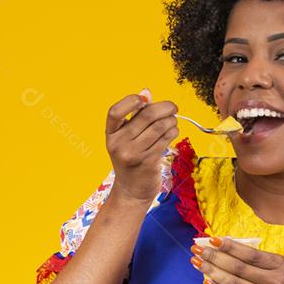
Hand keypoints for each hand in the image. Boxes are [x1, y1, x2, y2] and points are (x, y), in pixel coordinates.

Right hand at [105, 89, 177, 203]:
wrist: (131, 191)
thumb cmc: (131, 159)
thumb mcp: (126, 138)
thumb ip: (136, 116)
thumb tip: (146, 92)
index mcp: (110, 134)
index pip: (115, 112)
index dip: (130, 101)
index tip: (143, 99)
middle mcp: (118, 144)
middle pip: (146, 115)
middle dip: (165, 107)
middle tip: (173, 107)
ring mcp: (132, 154)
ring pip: (160, 127)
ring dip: (171, 121)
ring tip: (173, 122)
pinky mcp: (147, 162)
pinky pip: (165, 140)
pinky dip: (173, 132)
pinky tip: (173, 132)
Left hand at [189, 236, 283, 283]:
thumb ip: (261, 261)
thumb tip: (229, 248)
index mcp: (280, 265)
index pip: (250, 253)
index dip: (229, 246)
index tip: (212, 239)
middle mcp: (273, 280)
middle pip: (238, 267)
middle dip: (215, 257)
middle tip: (197, 250)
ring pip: (233, 282)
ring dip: (212, 271)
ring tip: (197, 263)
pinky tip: (206, 282)